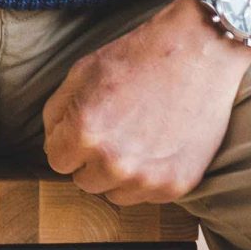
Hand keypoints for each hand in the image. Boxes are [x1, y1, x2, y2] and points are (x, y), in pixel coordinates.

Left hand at [41, 0, 250, 204]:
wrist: (197, 53)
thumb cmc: (137, 58)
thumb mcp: (81, 72)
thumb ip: (57, 113)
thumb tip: (52, 143)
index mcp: (84, 133)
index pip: (57, 160)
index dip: (68, 141)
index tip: (85, 126)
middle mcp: (114, 163)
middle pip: (84, 181)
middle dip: (90, 159)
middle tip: (113, 129)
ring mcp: (148, 178)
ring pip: (114, 193)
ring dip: (118, 173)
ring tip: (135, 138)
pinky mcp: (177, 185)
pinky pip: (147, 195)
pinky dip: (148, 176)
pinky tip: (158, 145)